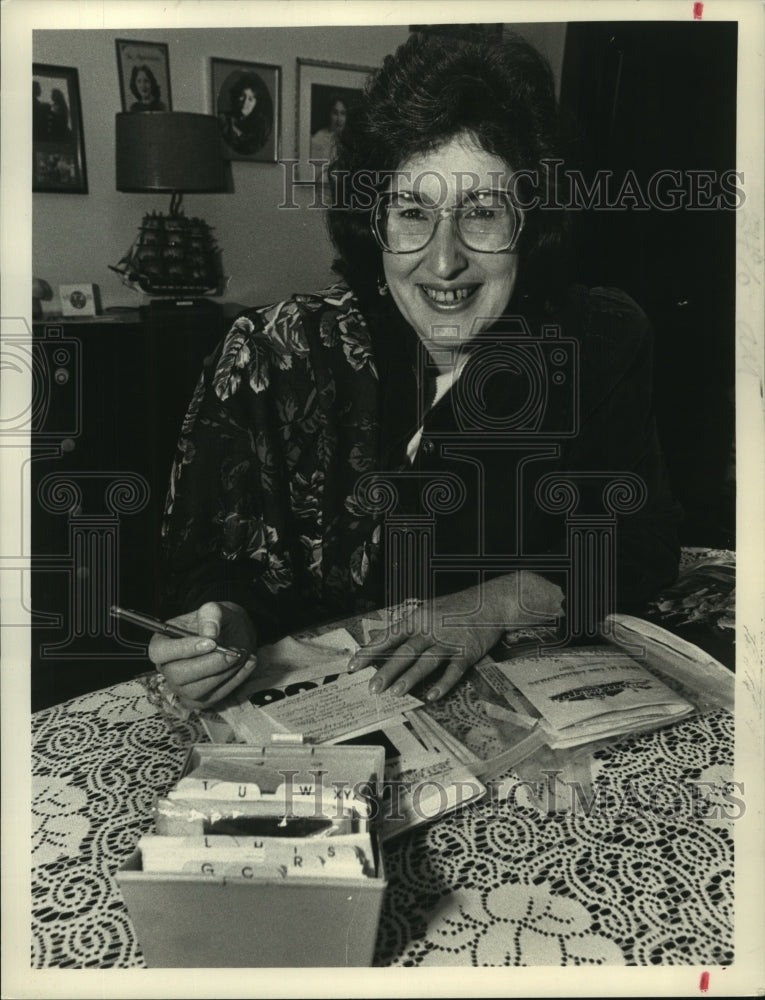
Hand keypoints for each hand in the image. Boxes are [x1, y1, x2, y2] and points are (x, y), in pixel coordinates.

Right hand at [148, 601, 257, 709]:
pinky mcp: (200, 700)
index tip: (211, 643)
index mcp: (162, 643)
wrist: (233, 635)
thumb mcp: (215, 609)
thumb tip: (210, 634)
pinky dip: (235, 681)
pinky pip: (215, 697)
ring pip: (197, 690)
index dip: (183, 649)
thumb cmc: (218, 622)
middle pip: (178, 675)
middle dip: (209, 665)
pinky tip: (248, 663)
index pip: (159, 652)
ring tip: (241, 655)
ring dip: (223, 674)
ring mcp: (182, 687)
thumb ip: (211, 614)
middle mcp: (167, 668)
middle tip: (232, 653)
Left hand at [347, 586, 505, 701]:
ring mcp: (448, 642)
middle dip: (387, 670)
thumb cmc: (454, 608)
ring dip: (410, 677)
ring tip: (395, 693)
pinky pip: (453, 671)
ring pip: (426, 661)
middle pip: (405, 652)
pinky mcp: (466, 652)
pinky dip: (443, 684)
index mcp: (417, 619)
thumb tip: (377, 637)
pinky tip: (431, 696)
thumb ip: (403, 626)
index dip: (370, 652)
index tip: (353, 666)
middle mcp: (430, 630)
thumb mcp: (425, 611)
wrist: (489, 602)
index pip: (388, 637)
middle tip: (372, 688)